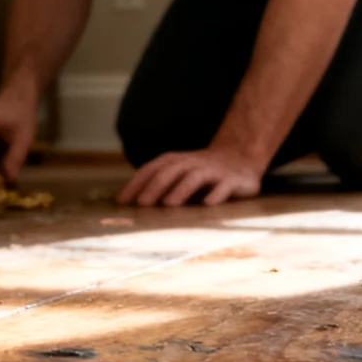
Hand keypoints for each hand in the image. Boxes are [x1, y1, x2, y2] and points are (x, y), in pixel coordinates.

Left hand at [116, 146, 263, 206]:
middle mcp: (191, 163)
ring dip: (180, 190)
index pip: (151, 170)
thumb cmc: (201, 171)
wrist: (240, 156)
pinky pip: (223, 186)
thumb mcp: (179, 173)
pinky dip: (215, 194)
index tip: (121, 201)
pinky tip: (207, 204)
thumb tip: (130, 203)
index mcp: (175, 161)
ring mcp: (212, 170)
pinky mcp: (232, 180)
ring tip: (168, 204)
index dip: (135, 184)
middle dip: (154, 187)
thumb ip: (159, 184)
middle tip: (141, 204)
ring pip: (194, 177)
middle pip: (169, 172)